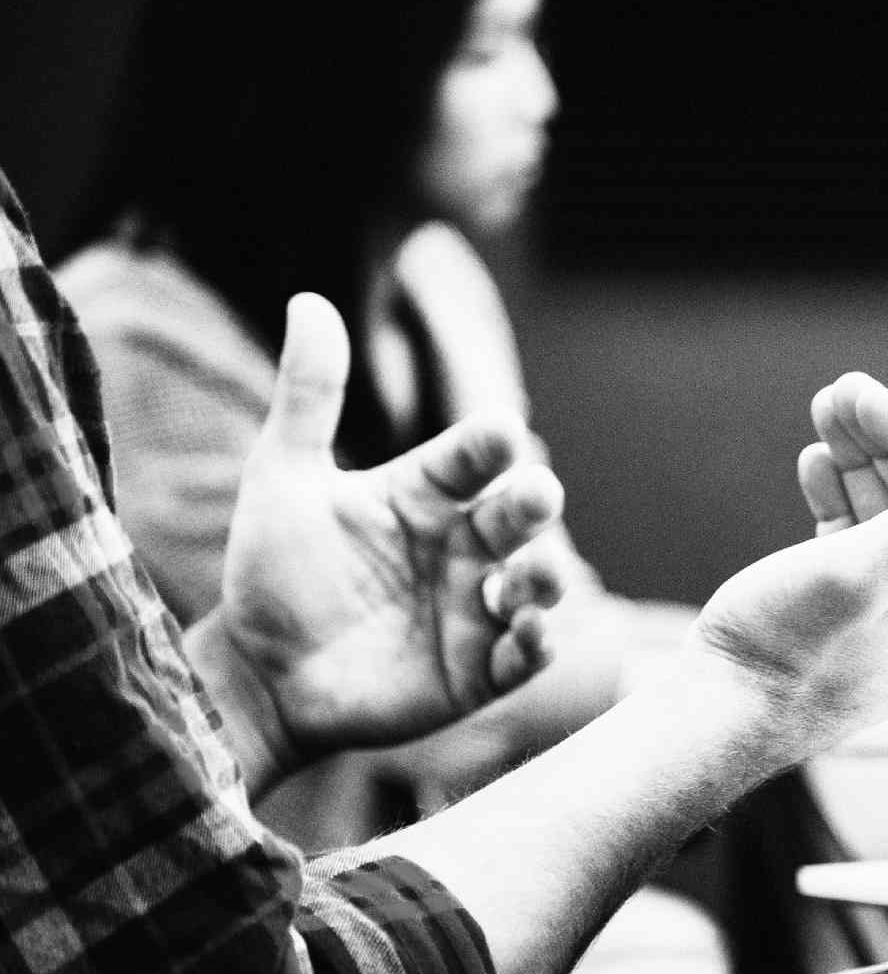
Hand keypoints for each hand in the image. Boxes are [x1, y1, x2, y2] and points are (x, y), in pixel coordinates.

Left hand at [210, 294, 566, 776]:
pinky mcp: (477, 671)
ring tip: (531, 575)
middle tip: (535, 495)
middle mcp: (459, 546)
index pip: (470, 457)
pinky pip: (524, 656)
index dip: (487, 444)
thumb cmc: (272, 572)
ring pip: (535, 584)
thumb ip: (308, 396)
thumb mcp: (282, 478)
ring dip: (545, 576)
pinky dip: (537, 644)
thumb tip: (308, 299)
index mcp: (423, 495)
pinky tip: (530, 633)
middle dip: (533, 503)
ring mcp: (473, 608)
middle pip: (515, 517)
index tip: (499, 430)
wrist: (257, 673)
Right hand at [685, 372, 887, 762]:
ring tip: (823, 411)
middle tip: (837, 391)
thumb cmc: (786, 653)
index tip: (861, 393)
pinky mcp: (856, 614)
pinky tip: (814, 464)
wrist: (716, 720)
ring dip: (859, 459)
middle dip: (885, 439)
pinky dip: (841, 497)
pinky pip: (863, 540)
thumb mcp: (861, 573)